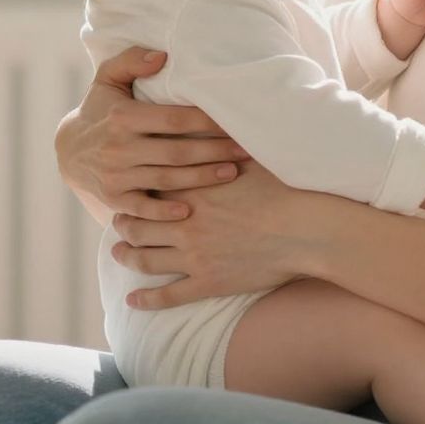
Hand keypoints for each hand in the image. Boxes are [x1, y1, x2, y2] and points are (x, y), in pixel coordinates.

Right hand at [56, 46, 253, 220]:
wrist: (69, 149)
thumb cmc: (100, 108)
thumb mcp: (107, 78)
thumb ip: (131, 60)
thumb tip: (162, 56)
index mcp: (123, 116)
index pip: (173, 119)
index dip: (206, 123)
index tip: (234, 122)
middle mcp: (119, 147)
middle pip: (176, 151)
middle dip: (214, 152)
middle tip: (246, 150)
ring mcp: (116, 175)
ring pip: (166, 179)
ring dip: (201, 178)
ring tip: (232, 172)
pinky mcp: (113, 198)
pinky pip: (141, 208)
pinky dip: (162, 212)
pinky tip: (188, 211)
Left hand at [110, 159, 325, 308]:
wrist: (306, 229)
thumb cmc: (284, 191)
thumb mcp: (251, 159)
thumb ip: (225, 147)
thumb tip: (220, 122)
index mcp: (194, 191)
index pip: (150, 188)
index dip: (138, 189)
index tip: (134, 188)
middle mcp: (186, 223)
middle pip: (138, 224)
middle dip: (123, 223)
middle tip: (118, 222)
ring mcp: (194, 256)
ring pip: (144, 259)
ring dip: (126, 256)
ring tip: (119, 253)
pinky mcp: (208, 282)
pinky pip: (168, 294)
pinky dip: (147, 298)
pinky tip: (133, 300)